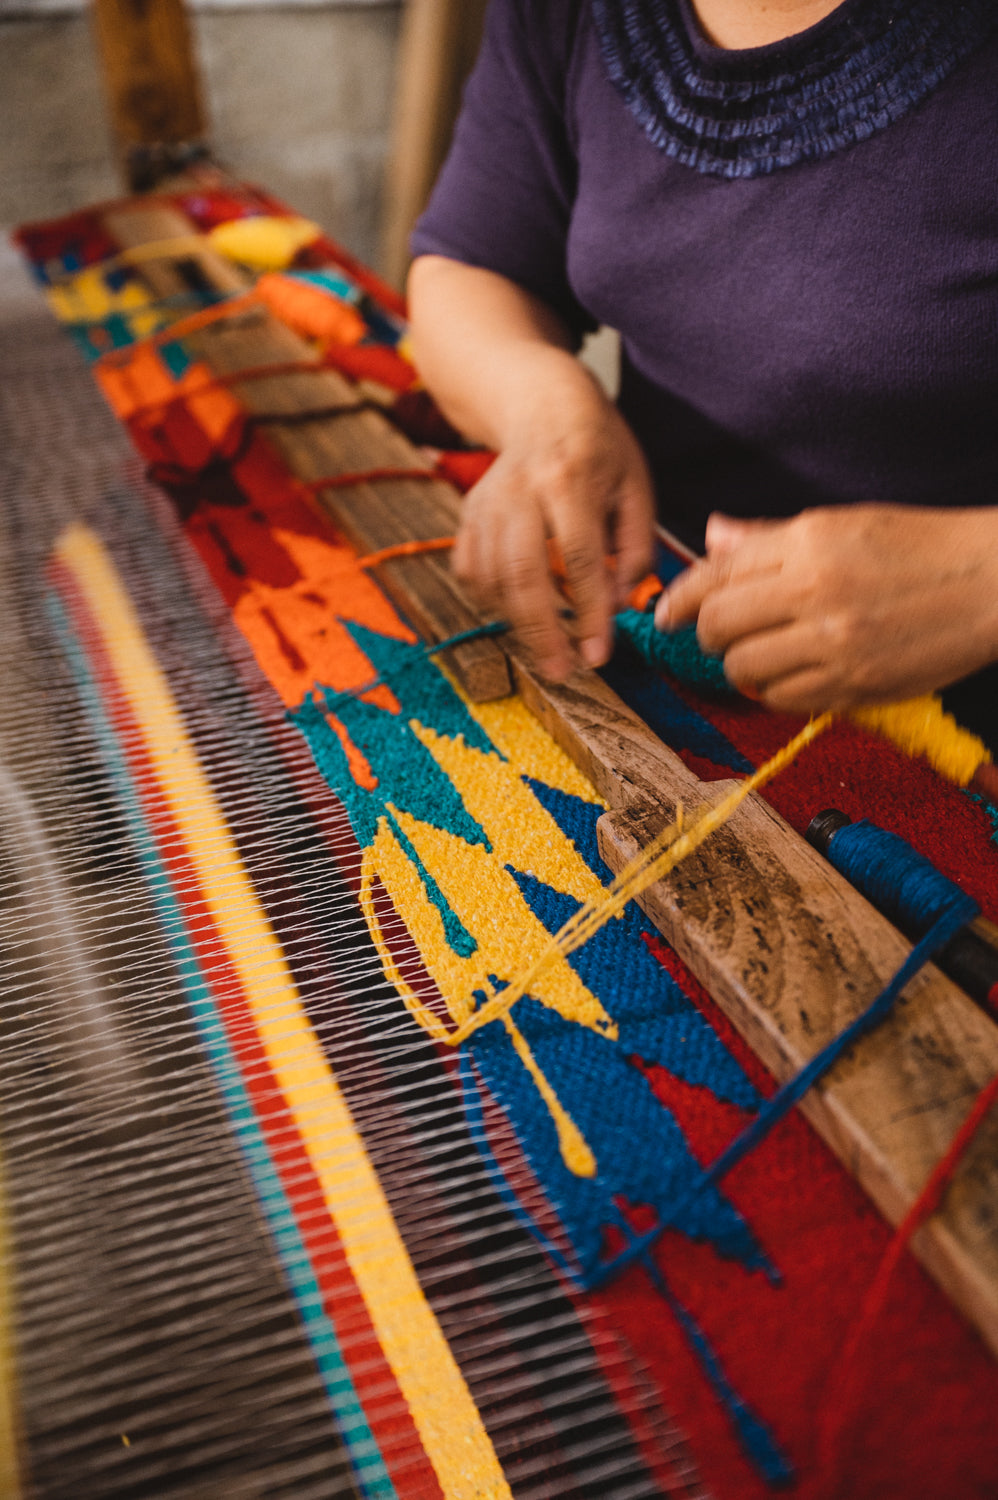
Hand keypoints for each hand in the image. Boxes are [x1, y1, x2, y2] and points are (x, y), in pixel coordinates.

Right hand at [453, 365, 653, 679]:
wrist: (540, 401)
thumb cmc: (598, 448)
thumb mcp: (635, 485)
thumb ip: (635, 547)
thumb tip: (616, 604)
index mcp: (571, 478)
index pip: (580, 558)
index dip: (589, 612)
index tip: (599, 654)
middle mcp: (521, 490)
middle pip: (523, 573)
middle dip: (542, 631)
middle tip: (562, 671)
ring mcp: (487, 502)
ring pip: (491, 577)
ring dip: (517, 622)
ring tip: (546, 649)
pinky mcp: (468, 514)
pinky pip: (470, 570)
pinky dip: (490, 600)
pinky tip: (517, 611)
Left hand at [655, 504, 997, 713]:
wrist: (993, 582)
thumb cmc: (921, 546)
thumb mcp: (844, 524)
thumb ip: (771, 538)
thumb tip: (713, 536)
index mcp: (810, 542)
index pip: (717, 573)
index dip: (680, 597)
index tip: (666, 613)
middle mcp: (816, 591)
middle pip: (720, 624)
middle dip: (708, 633)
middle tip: (718, 634)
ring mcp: (835, 643)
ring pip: (744, 669)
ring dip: (739, 665)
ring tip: (760, 654)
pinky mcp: (854, 685)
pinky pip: (783, 699)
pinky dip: (774, 690)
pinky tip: (790, 674)